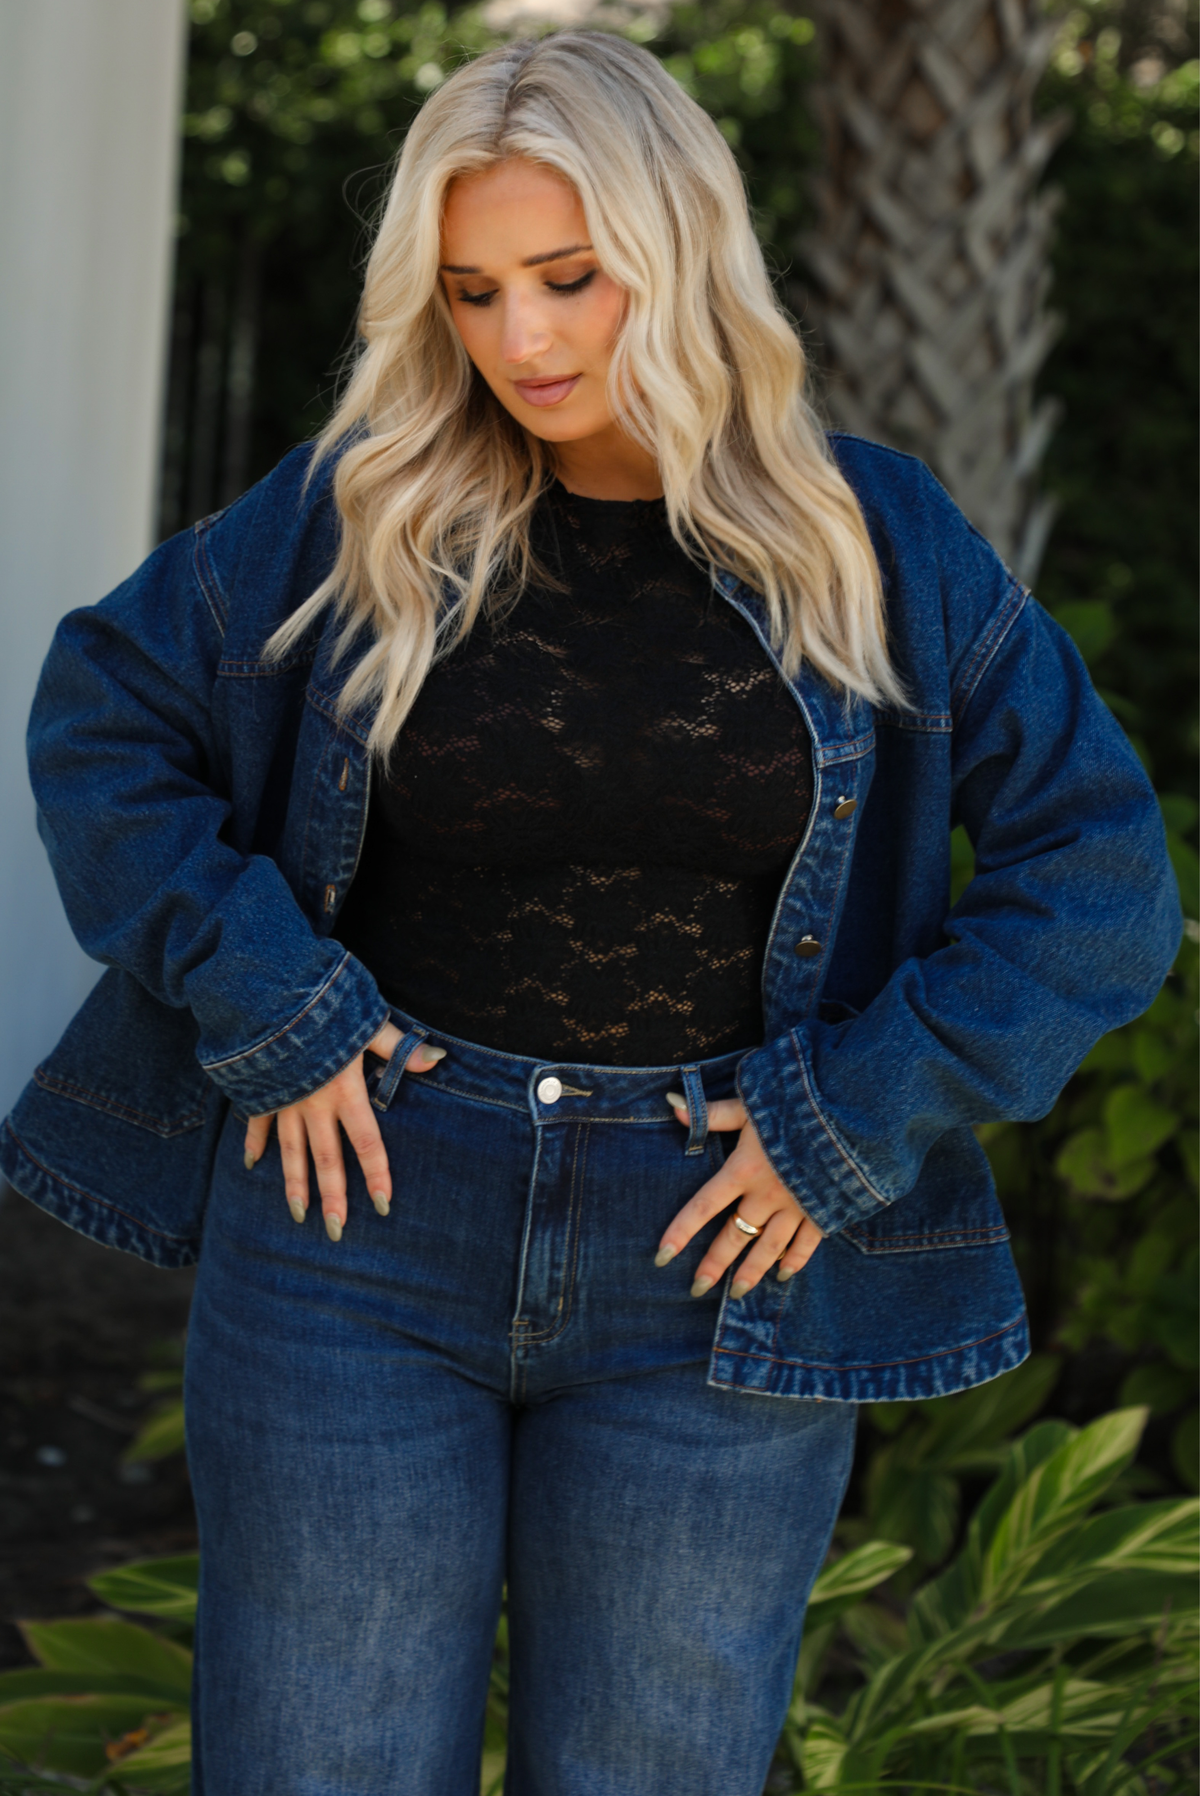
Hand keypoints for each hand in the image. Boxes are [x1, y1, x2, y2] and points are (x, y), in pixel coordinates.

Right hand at [242, 1021, 444, 1240]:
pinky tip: (251, 1165)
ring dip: (294, 1184)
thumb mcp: (366, 1023)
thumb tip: (438, 1059)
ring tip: (299, 1215)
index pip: (367, 1143)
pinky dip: (254, 1143)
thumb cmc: (324, 1007)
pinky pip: (257, 1122)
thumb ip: (398, 1047)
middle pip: (327, 1159)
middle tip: (335, 1231)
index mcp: (345, 1092)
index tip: (383, 1205)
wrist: (268, 994)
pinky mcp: (261, 1089)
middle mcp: (314, 1104)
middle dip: (332, 1197)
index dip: (377, 1175)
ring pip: (290, 1151)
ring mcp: (285, 1100)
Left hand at [655, 1096, 822, 1298]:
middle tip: (697, 1289)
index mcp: (744, 1170)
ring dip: (751, 1272)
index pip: (703, 1207)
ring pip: (768, 1247)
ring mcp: (796, 1206)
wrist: (851, 1116)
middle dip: (714, 1264)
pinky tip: (784, 1275)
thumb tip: (672, 1106)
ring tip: (736, 1293)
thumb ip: (713, 1113)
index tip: (662, 1256)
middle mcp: (767, 1195)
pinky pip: (806, 1243)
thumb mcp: (751, 1104)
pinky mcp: (823, 1210)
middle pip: (734, 1235)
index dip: (680, 1231)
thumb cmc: (797, 1105)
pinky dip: (795, 1260)